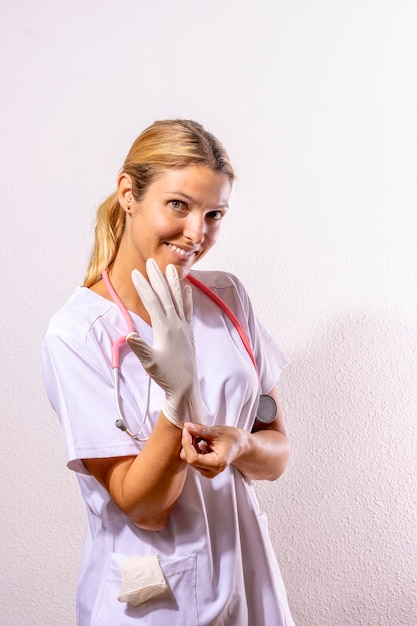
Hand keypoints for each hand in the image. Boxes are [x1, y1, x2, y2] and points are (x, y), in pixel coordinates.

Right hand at [127, 259, 204, 428]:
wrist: (185, 387)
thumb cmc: (166, 375)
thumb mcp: (149, 363)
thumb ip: (139, 347)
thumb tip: (128, 334)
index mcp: (165, 329)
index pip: (152, 302)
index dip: (143, 286)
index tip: (135, 273)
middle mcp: (177, 324)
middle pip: (166, 295)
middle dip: (157, 278)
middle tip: (151, 262)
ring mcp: (184, 327)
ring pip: (178, 299)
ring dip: (173, 283)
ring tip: (170, 268)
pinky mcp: (189, 332)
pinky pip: (188, 310)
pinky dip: (187, 298)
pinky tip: (186, 289)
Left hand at [180, 422, 242, 478]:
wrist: (239, 444)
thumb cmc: (231, 438)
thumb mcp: (217, 431)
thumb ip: (201, 430)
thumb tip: (187, 426)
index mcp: (217, 464)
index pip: (193, 458)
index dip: (187, 443)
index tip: (187, 430)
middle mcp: (212, 471)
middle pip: (189, 458)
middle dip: (188, 442)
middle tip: (193, 430)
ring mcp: (207, 472)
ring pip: (188, 459)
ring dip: (190, 445)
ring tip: (199, 435)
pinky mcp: (204, 469)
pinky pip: (191, 459)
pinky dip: (192, 448)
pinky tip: (199, 441)